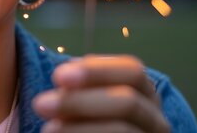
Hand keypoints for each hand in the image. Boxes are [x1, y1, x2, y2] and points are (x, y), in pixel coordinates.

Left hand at [33, 55, 169, 132]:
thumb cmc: (87, 122)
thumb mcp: (86, 101)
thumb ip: (80, 88)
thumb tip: (63, 77)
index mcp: (145, 93)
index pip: (133, 71)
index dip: (96, 71)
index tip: (58, 76)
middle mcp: (156, 119)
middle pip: (128, 102)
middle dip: (80, 101)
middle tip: (40, 104)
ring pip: (122, 130)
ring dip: (80, 128)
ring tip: (47, 129)